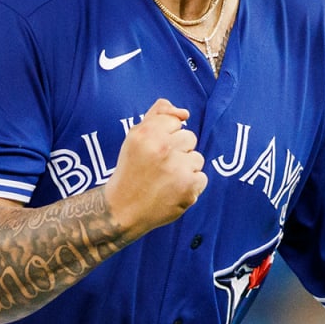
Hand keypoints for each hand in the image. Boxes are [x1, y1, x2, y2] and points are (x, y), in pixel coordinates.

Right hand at [104, 98, 207, 234]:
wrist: (123, 210)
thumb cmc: (132, 170)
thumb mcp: (135, 136)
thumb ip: (158, 115)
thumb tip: (184, 113)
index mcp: (148, 133)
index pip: (175, 121)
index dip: (166, 136)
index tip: (154, 150)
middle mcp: (163, 148)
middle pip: (190, 137)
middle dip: (178, 150)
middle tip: (159, 166)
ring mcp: (178, 168)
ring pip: (197, 158)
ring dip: (185, 168)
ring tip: (165, 179)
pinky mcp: (189, 187)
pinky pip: (202, 178)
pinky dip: (190, 186)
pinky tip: (172, 191)